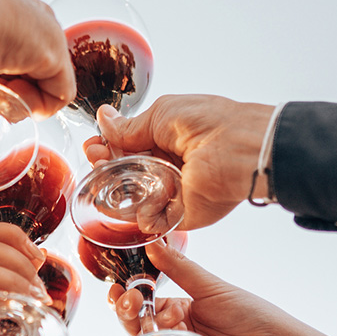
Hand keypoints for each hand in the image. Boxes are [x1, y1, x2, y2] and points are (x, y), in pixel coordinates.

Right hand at [84, 95, 274, 228]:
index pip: (126, 146)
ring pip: (133, 198)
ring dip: (116, 189)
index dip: (106, 146)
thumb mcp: (161, 115)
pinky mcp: (180, 215)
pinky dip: (137, 214)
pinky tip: (126, 201)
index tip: (93, 146)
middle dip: (105, 165)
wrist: (243, 150)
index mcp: (165, 137)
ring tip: (107, 178)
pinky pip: (151, 220)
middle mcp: (167, 165)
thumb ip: (130, 127)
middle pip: (125, 172)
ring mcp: (172, 192)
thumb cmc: (211, 124)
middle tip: (97, 159)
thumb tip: (104, 120)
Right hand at [110, 239, 312, 335]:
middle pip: (136, 327)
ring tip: (151, 323)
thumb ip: (178, 268)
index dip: (128, 297)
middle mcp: (175, 335)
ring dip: (139, 335)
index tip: (119, 288)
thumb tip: (152, 243)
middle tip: (131, 301)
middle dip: (128, 312)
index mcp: (179, 311)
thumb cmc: (253, 317)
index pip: (143, 304)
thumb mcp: (211, 287)